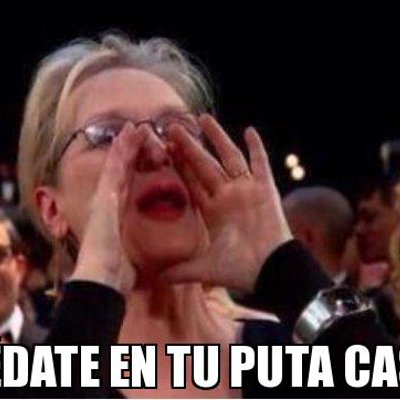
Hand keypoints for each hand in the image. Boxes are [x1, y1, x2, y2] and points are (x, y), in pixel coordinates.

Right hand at [70, 123, 146, 294]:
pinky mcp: (105, 196)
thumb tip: (142, 263)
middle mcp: (107, 203)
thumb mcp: (127, 258)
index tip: (138, 158)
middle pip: (120, 172)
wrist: (100, 278)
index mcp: (114, 216)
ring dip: (126, 144)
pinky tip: (129, 134)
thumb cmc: (114, 273)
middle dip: (129, 153)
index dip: (130, 171)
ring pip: (117, 165)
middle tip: (138, 134)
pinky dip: (121, 150)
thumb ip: (132, 253)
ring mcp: (104, 198)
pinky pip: (115, 168)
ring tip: (136, 126)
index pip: (124, 188)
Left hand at [164, 114, 291, 291]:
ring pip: (228, 158)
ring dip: (217, 139)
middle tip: (173, 128)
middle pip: (205, 165)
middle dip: (189, 147)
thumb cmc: (239, 270)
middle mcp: (227, 196)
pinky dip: (256, 148)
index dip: (179, 166)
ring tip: (202, 119)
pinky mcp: (265, 189)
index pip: (191, 182)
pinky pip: (260, 164)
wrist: (270, 271)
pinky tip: (249, 130)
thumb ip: (179, 270)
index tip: (164, 149)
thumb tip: (155, 278)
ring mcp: (246, 190)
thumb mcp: (203, 268)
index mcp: (212, 210)